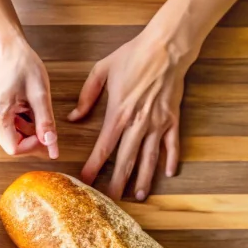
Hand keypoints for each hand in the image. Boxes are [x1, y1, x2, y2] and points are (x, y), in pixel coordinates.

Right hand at [0, 37, 58, 158]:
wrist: (6, 46)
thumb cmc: (22, 64)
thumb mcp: (40, 94)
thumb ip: (45, 123)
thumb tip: (52, 148)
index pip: (15, 149)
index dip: (34, 147)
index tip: (47, 136)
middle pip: (11, 144)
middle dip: (32, 139)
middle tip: (48, 127)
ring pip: (9, 136)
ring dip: (26, 130)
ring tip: (36, 110)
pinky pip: (4, 125)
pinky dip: (19, 123)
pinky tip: (27, 108)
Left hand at [71, 26, 192, 200]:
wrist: (166, 48)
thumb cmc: (133, 55)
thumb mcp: (102, 70)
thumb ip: (87, 96)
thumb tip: (74, 116)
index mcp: (119, 112)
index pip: (104, 147)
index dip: (94, 166)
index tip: (86, 180)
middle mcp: (139, 123)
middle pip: (127, 159)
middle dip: (118, 182)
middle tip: (112, 200)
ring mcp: (158, 123)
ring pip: (150, 157)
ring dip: (144, 178)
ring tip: (139, 195)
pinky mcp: (173, 119)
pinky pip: (172, 144)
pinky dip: (171, 159)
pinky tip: (169, 173)